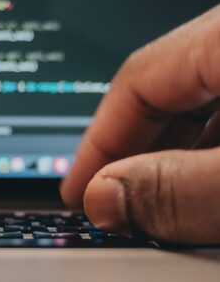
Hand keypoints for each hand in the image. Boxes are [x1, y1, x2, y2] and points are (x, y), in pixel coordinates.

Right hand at [62, 4, 219, 243]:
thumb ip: (182, 188)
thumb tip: (106, 196)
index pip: (140, 78)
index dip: (99, 141)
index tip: (76, 189)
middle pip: (169, 89)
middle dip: (134, 151)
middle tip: (109, 203)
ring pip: (207, 100)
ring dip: (178, 153)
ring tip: (157, 202)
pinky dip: (214, 148)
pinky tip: (209, 180)